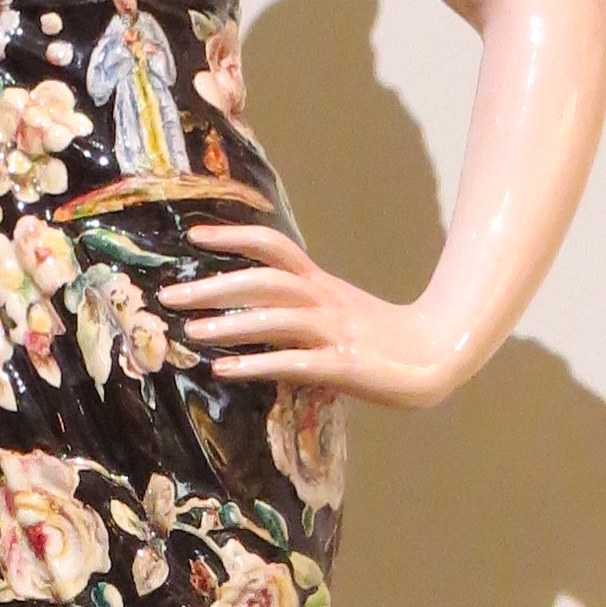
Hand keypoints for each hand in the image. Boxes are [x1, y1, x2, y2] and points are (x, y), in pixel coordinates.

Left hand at [161, 223, 462, 406]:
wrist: (436, 357)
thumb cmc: (380, 338)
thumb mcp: (336, 312)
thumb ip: (297, 307)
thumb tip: (246, 311)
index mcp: (321, 284)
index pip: (273, 247)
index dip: (234, 235)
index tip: (193, 235)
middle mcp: (324, 301)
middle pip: (264, 282)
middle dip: (213, 286)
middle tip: (169, 296)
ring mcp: (335, 332)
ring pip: (277, 319)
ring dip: (231, 325)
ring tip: (191, 333)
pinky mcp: (343, 367)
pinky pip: (294, 363)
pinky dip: (257, 365)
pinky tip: (224, 371)